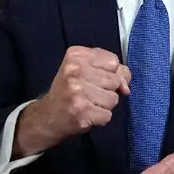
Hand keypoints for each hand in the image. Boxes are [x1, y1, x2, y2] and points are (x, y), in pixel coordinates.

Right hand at [13, 46, 129, 157]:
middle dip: (107, 90)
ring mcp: (77, 91)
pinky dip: (100, 118)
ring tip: (88, 104)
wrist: (47, 116)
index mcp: (75, 55)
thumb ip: (110, 70)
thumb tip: (126, 87)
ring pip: (113, 99)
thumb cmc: (69, 90)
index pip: (113, 61)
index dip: (111, 72)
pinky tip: (87, 115)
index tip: (96, 79)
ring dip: (104, 105)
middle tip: (88, 93)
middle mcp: (75, 70)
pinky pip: (108, 115)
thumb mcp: (84, 70)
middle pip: (114, 80)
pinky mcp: (81, 111)